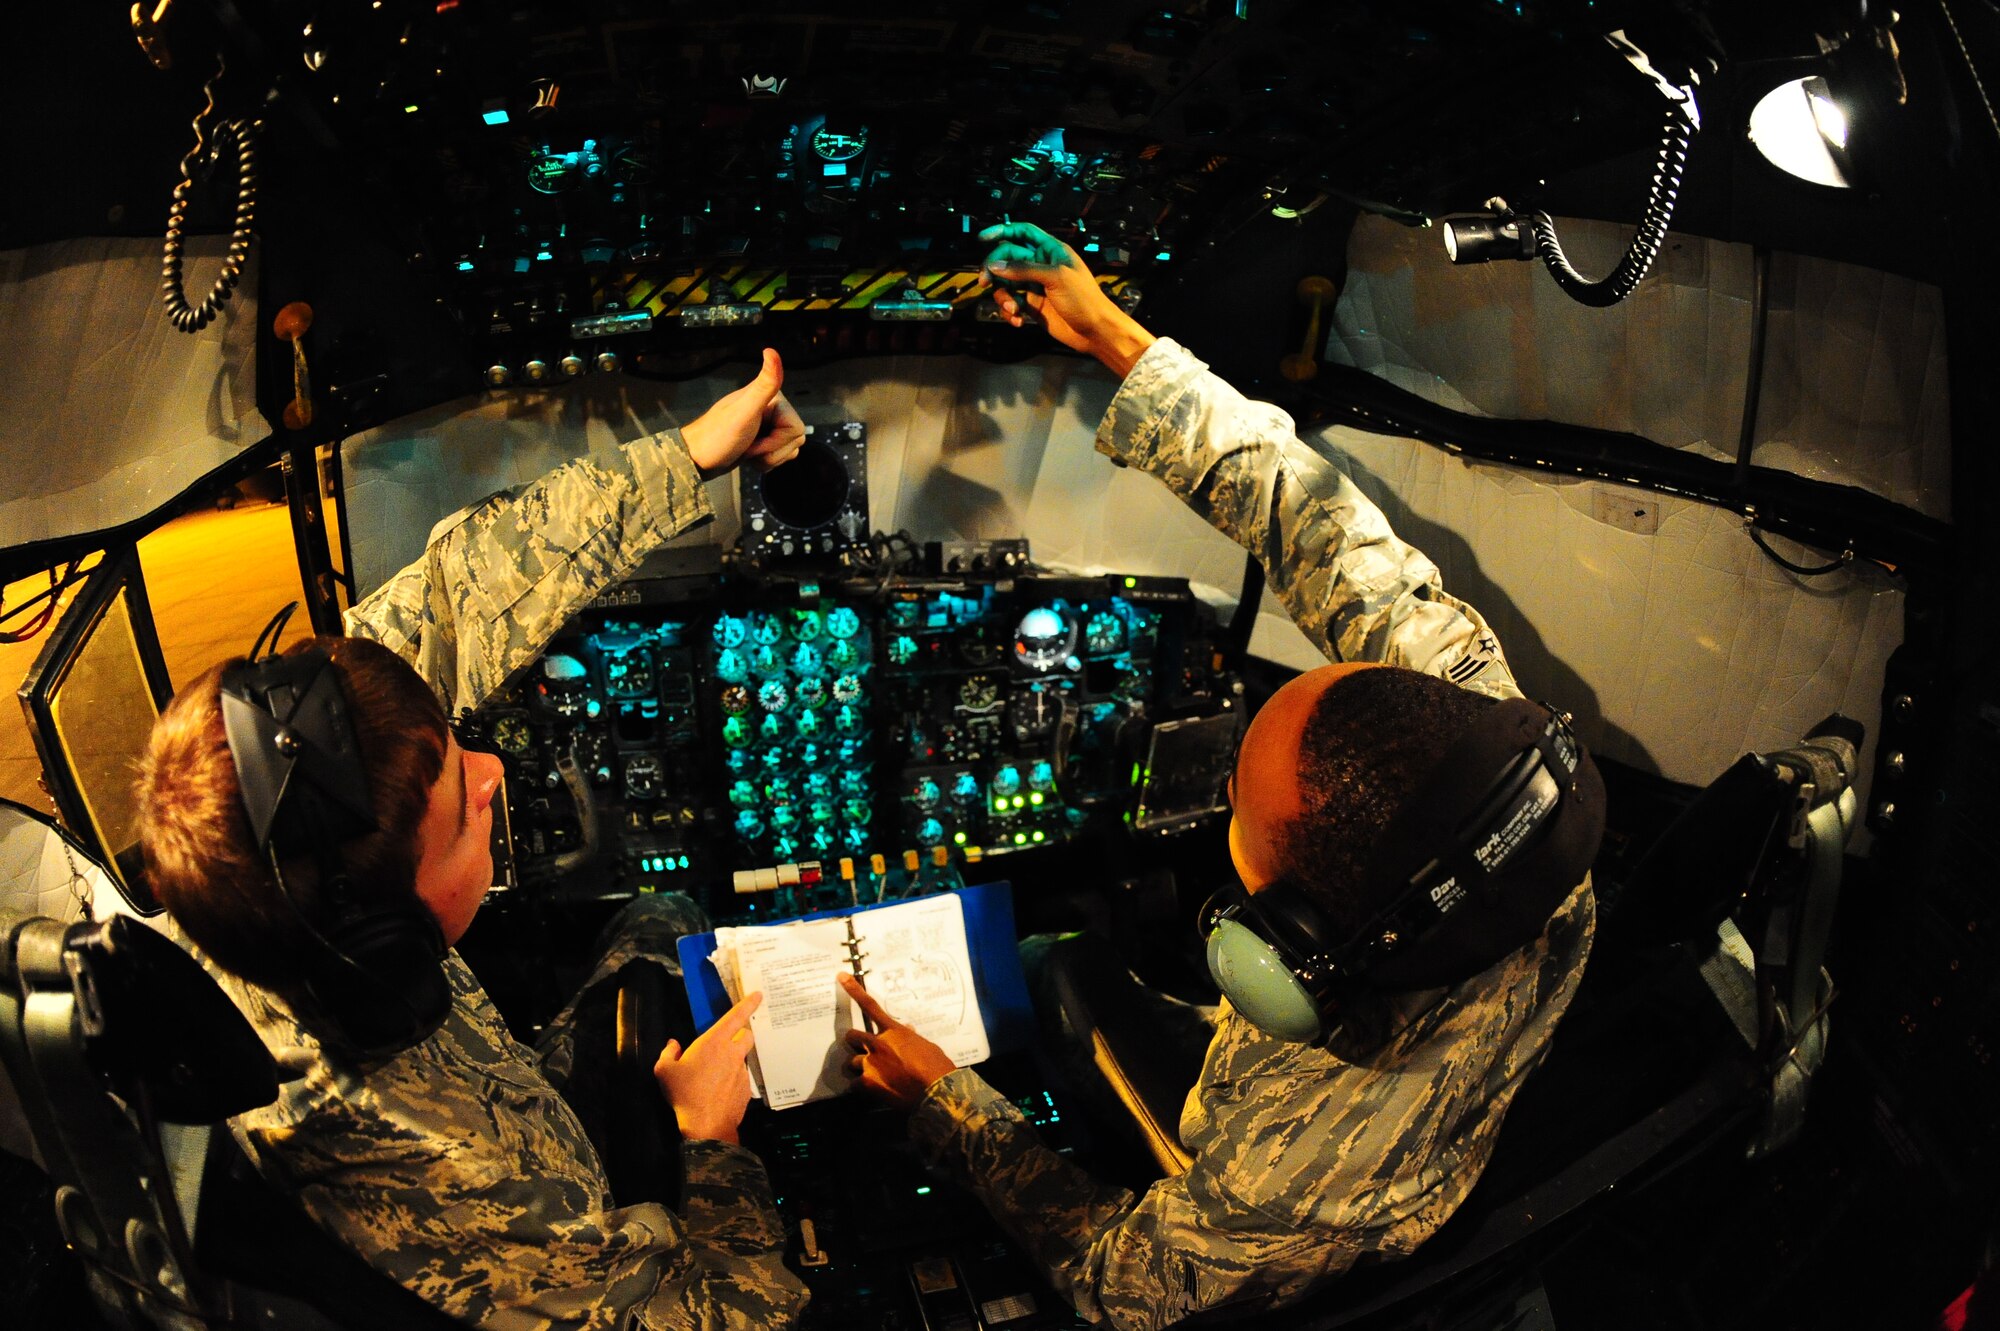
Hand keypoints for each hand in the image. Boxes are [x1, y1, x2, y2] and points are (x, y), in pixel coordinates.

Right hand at [654, 991, 761, 1144]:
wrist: (706, 1124)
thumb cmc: (685, 1093)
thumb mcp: (664, 1071)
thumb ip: (668, 1053)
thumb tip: (673, 1045)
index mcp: (714, 1042)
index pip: (736, 1016)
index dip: (748, 1003)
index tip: (758, 995)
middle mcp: (733, 1053)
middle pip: (747, 1035)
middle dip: (741, 1034)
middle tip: (727, 1043)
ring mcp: (742, 1072)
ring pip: (742, 1058)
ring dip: (733, 1061)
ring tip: (715, 1076)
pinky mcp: (746, 1089)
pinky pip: (741, 1078)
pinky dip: (732, 1080)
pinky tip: (719, 1092)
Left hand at [679, 349, 807, 474]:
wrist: (697, 459)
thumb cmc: (717, 436)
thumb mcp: (744, 411)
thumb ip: (764, 384)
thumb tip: (771, 351)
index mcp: (771, 397)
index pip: (796, 429)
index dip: (777, 441)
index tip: (754, 437)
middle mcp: (771, 408)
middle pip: (794, 440)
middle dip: (771, 451)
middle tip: (749, 446)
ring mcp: (767, 425)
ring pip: (788, 449)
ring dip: (768, 457)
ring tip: (748, 451)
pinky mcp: (762, 440)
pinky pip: (779, 455)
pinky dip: (765, 461)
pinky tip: (749, 456)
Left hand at [839, 973, 957, 1110]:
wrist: (936, 1092)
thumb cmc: (937, 1067)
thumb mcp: (926, 1047)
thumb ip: (911, 1039)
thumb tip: (908, 1030)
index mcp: (894, 1032)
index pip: (871, 1006)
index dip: (854, 991)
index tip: (841, 978)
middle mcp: (879, 1044)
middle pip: (852, 1036)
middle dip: (854, 1043)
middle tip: (860, 1051)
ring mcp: (870, 1063)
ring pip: (850, 1062)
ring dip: (858, 1068)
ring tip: (871, 1077)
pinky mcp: (867, 1083)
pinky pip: (854, 1084)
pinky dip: (861, 1089)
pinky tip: (872, 1092)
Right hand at [979, 222, 1156, 376]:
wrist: (1095, 331)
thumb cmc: (1083, 299)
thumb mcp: (1055, 278)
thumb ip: (1024, 269)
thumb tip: (995, 265)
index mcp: (1050, 251)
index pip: (1023, 233)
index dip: (1003, 231)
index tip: (983, 238)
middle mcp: (1040, 265)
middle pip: (1007, 258)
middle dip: (994, 269)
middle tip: (985, 281)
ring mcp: (1034, 285)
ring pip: (1006, 283)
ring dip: (1002, 296)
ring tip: (1012, 309)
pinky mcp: (1031, 305)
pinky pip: (1011, 303)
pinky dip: (1009, 312)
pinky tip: (1017, 321)